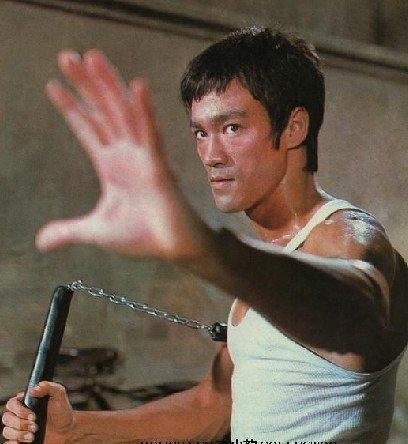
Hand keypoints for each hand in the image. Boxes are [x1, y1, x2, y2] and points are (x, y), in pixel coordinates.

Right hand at [2, 382, 73, 442]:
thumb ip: (48, 387)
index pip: (11, 403)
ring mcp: (19, 428)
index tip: (33, 415)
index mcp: (27, 402)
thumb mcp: (59, 394)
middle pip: (6, 418)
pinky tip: (26, 442)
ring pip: (6, 431)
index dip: (19, 410)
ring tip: (33, 435)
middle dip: (20, 423)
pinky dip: (12, 443)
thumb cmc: (62, 411)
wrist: (66, 430)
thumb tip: (33, 389)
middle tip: (35, 426)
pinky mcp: (20, 440)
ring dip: (19, 434)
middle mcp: (20, 414)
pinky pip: (7, 443)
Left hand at [36, 50, 206, 259]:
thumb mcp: (97, 232)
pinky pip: (150, 135)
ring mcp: (143, 157)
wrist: (172, 248)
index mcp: (111, 165)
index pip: (88, 129)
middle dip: (84, 85)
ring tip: (91, 57)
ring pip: (123, 115)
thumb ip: (69, 231)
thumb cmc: (142, 236)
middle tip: (66, 56)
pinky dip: (144, 111)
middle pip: (102, 112)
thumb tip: (40, 242)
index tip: (53, 85)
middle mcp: (126, 155)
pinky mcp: (159, 167)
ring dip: (108, 86)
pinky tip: (136, 87)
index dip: (71, 107)